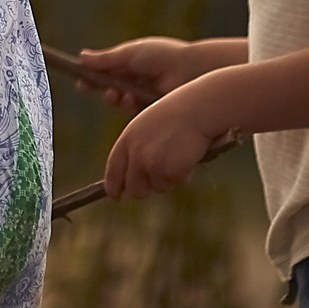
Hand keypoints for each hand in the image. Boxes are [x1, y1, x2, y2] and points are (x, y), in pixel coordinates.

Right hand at [75, 38, 203, 112]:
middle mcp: (136, 82)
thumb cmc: (162, 56)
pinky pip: (136, 116)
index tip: (80, 84)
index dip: (91, 80)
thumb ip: (105, 59)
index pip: (105, 74)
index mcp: (130, 66)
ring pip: (123, 105)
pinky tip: (133, 101)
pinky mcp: (155, 112)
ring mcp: (146, 98)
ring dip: (118, 100)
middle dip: (107, 93)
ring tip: (122, 95)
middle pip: (112, 92)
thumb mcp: (129, 53)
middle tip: (108, 92)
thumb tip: (81, 57)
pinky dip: (131, 109)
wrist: (190, 70)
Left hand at [103, 85, 230, 200]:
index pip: (113, 172)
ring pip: (158, 188)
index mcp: (126, 141)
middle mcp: (136, 155)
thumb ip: (135, 151)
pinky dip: (184, 175)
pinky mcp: (170, 171)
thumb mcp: (144, 129)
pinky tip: (187, 155)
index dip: (113, 188)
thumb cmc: (172, 117)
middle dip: (145, 190)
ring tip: (176, 154)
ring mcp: (152, 164)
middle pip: (135, 189)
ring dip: (168, 179)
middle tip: (159, 178)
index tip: (116, 197)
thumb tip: (131, 180)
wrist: (195, 110)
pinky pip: (176, 183)